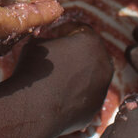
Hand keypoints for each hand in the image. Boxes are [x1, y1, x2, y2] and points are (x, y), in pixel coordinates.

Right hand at [5, 21, 113, 135]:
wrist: (33, 108)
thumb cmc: (34, 70)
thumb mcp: (37, 43)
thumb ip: (50, 38)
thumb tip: (50, 41)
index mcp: (91, 41)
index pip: (80, 29)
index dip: (64, 31)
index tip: (52, 37)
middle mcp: (104, 62)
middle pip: (91, 51)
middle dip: (76, 52)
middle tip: (57, 56)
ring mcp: (103, 86)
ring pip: (91, 74)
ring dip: (78, 72)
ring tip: (58, 77)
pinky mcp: (97, 105)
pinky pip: (87, 94)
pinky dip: (77, 92)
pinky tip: (59, 94)